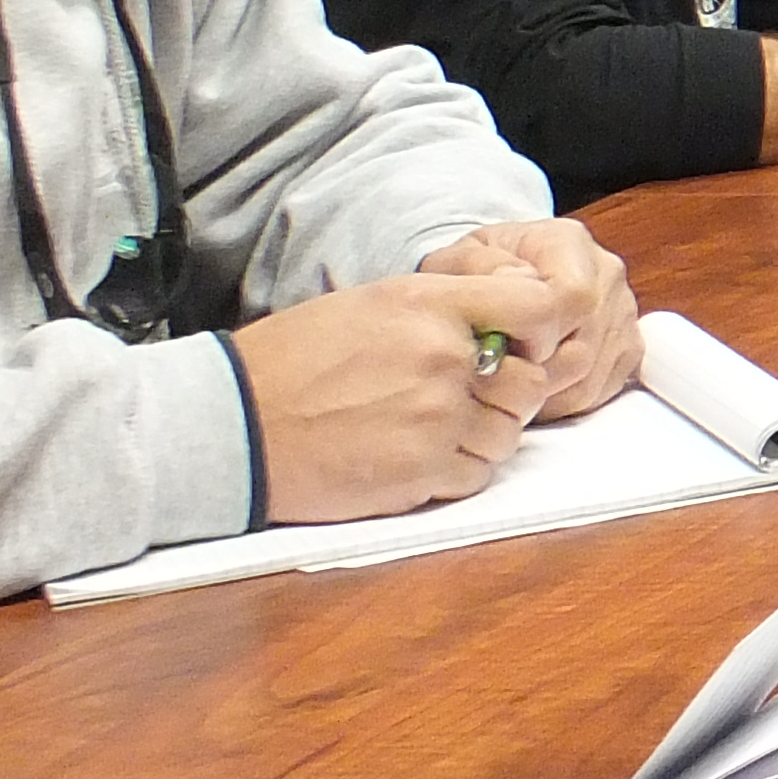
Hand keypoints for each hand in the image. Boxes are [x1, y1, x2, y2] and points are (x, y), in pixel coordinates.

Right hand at [237, 268, 556, 520]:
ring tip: (432, 428)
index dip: (541, 331)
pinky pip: (478, 475)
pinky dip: (458, 471)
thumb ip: (444, 310)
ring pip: (508, 435)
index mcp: (430, 304)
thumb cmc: (295, 360)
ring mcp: (437, 419)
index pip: (536, 306)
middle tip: (468, 398)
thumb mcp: (372, 303)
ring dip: (483, 436)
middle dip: (508, 394)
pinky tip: (417, 456)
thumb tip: (503, 325)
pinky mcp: (423, 472)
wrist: (237, 423)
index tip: (524, 346)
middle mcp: (443, 358)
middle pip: (531, 383)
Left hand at [419, 219, 642, 417]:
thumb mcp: (454, 262)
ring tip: (510, 383)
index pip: (573, 295)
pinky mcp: (628, 348)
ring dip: (546, 393)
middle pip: (584, 345)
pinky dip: (564, 401)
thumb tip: (514, 279)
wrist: (496, 284)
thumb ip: (475, 266)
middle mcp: (606, 273)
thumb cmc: (473, 277)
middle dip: (534, 372)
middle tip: (497, 375)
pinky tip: (535, 388)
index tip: (502, 348)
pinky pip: (601, 392)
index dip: (538, 332)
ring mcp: (622, 313)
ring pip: (591, 377)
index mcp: (568, 242)